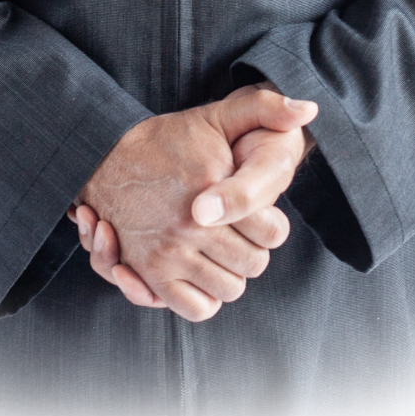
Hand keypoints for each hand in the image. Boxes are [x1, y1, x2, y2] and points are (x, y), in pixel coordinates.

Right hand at [64, 83, 317, 322]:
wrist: (105, 156)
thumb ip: (266, 108)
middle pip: (253, 265)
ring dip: (230, 274)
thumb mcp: (218, 116)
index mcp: (210, 189)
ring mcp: (168, 254)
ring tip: (220, 252)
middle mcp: (189, 226)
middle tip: (238, 234)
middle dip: (252, 250)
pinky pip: (196, 307)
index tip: (257, 216)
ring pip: (229, 289)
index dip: (271, 226)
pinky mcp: (150, 275)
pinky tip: (203, 274)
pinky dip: (205, 298)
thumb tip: (309, 108)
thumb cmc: (170, 138)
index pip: (273, 233)